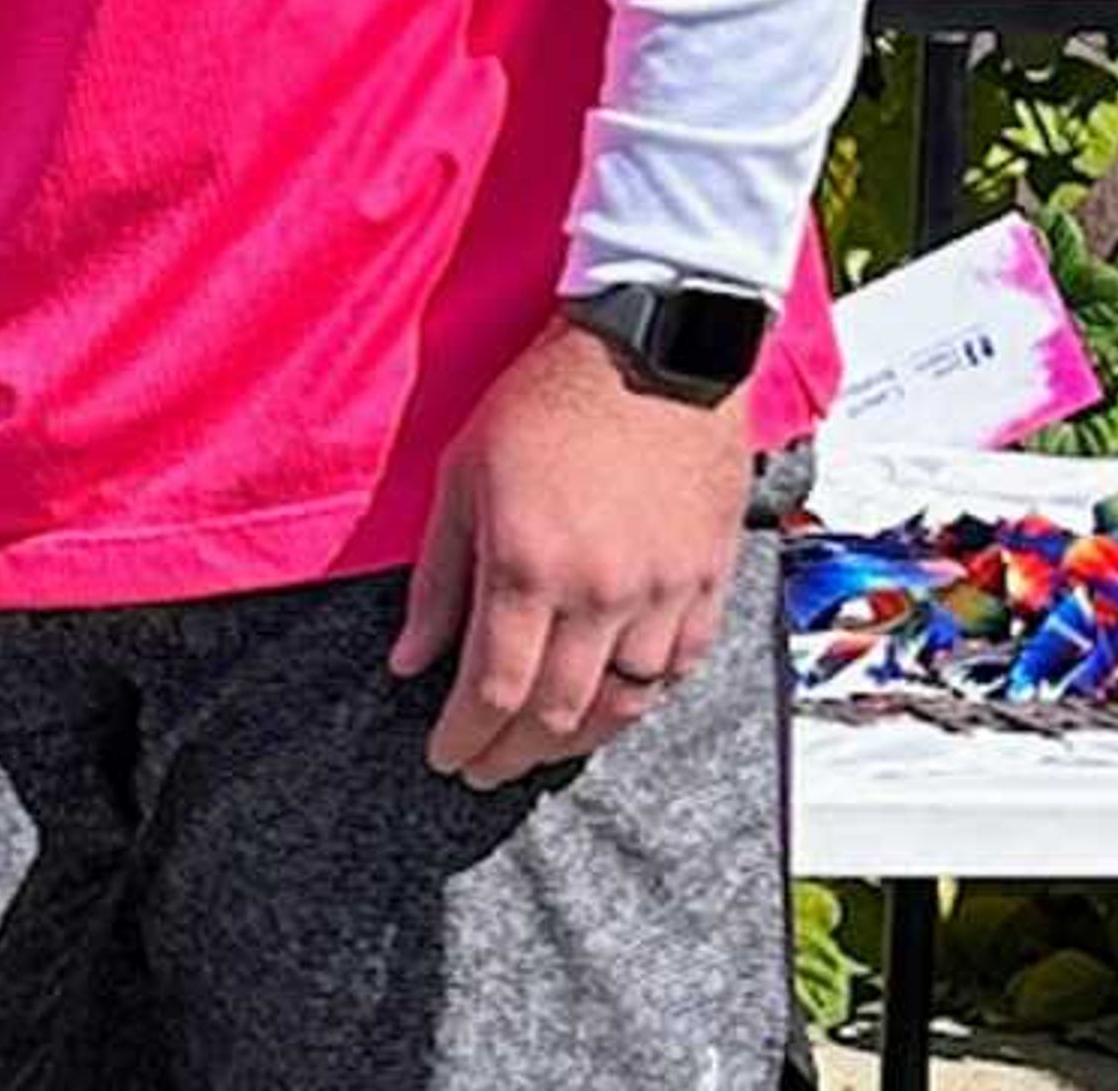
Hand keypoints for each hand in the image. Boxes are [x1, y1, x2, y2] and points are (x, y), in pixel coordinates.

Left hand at [386, 315, 751, 786]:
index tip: (445, 757)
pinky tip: (615, 701)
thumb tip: (408, 662)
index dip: (465, 736)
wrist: (653, 350)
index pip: (493, 689)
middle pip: (556, 712)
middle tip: (485, 766)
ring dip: (576, 737)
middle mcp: (599, 592)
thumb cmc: (545, 399)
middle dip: (512, 752)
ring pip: (623, 704)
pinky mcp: (708, 579)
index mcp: (528, 565)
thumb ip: (438, 578)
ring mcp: (661, 591)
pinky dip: (644, 696)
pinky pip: (679, 668)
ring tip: (541, 745)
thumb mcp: (464, 473)